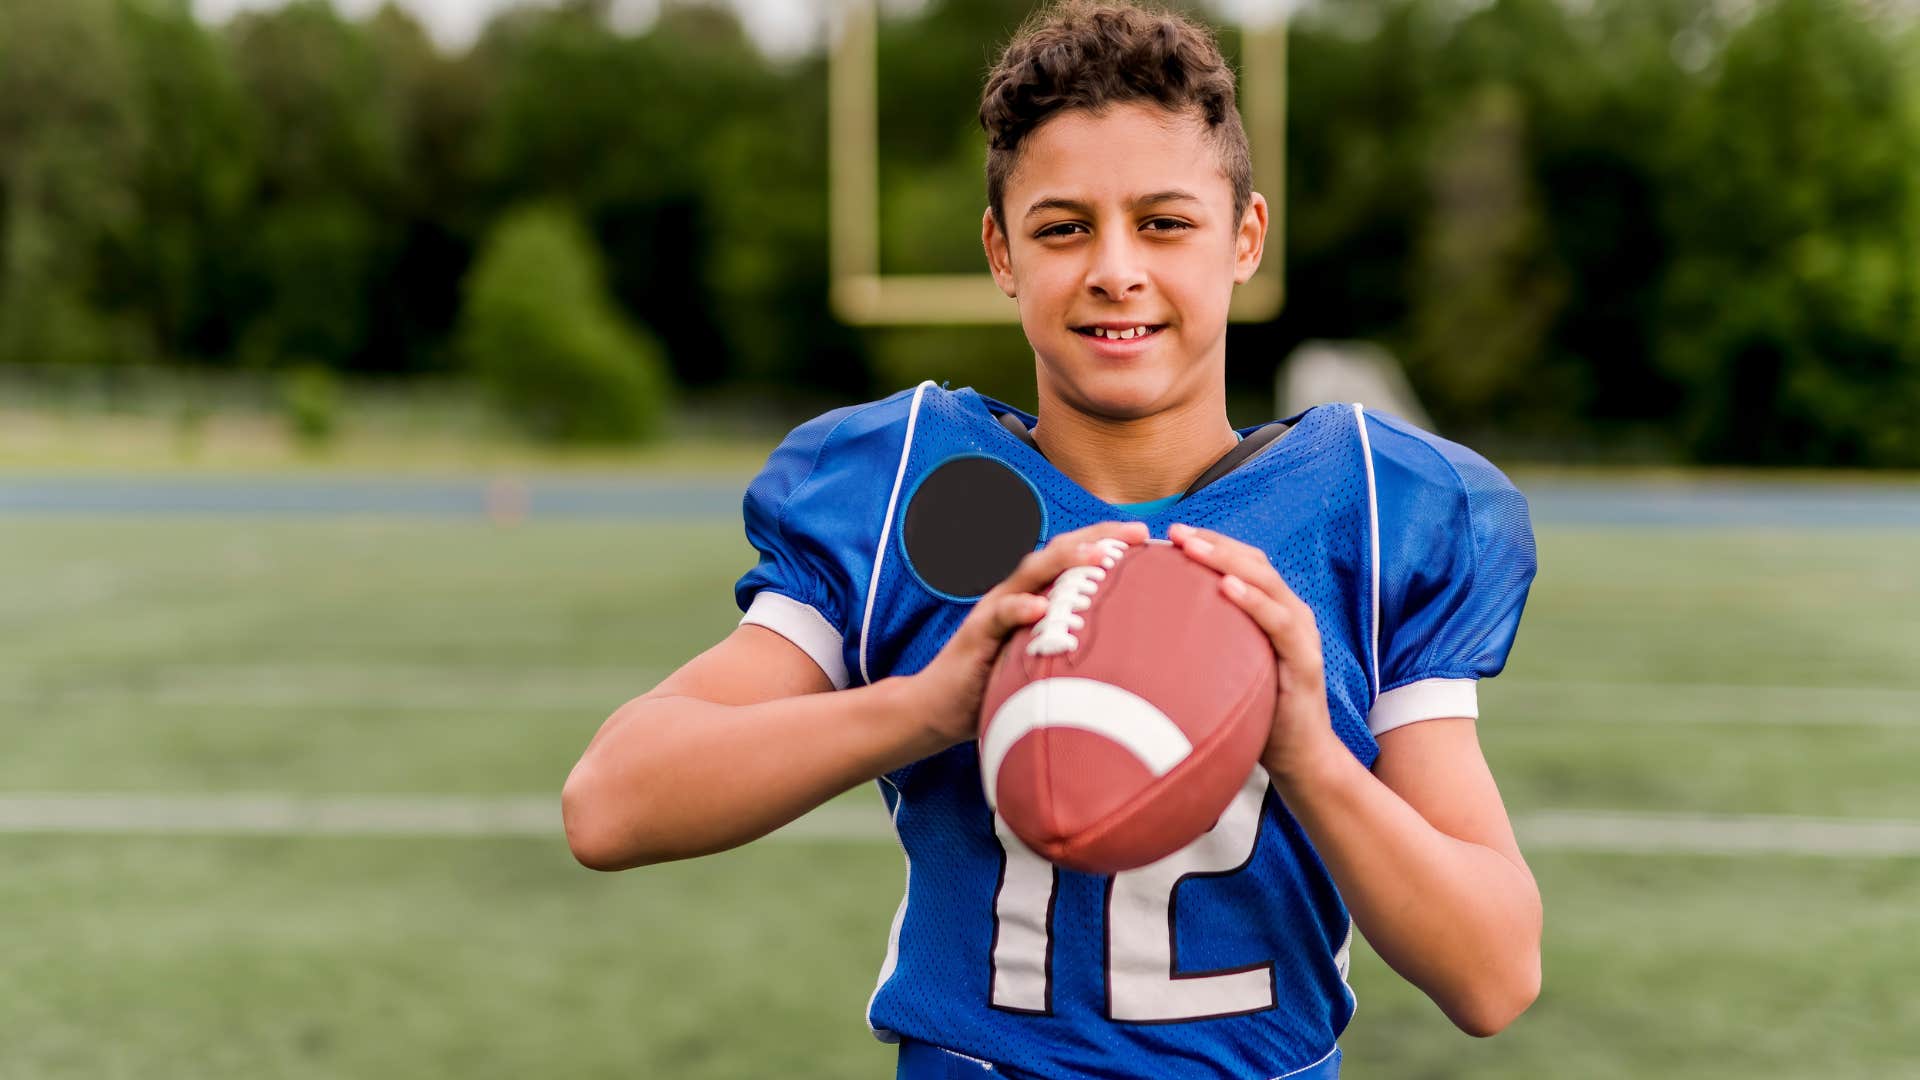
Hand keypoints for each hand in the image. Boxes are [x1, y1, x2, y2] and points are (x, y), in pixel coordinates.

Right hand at [904, 520, 1150, 746]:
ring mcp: (994, 610)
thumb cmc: (997, 684)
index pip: (1074, 557)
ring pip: (1030, 574)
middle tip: (1135, 533)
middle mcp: (1016, 593)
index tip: (1144, 535)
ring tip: (1098, 556)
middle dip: (1097, 537)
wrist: (939, 707)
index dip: (1107, 541)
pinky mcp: (976, 634)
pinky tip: (1040, 608)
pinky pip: (998, 616)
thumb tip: (1126, 653)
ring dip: (1065, 561)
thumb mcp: (1043, 659)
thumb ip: (1073, 648)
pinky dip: (1019, 609)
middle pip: (1058, 552)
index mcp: (1035, 595)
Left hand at [1167, 522, 1345, 781]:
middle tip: (1174, 532)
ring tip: (1191, 547)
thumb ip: (1206, 644)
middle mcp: (1290, 613)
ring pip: (1265, 582)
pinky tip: (1225, 587)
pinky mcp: (1304, 658)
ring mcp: (1301, 633)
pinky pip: (1277, 621)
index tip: (1170, 534)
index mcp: (1272, 611)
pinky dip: (1252, 600)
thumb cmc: (1257, 714)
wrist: (1300, 759)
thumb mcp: (1226, 670)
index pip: (1242, 563)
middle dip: (1213, 543)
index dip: (1210, 543)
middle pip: (1253, 562)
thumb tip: (1148, 634)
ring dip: (1226, 561)